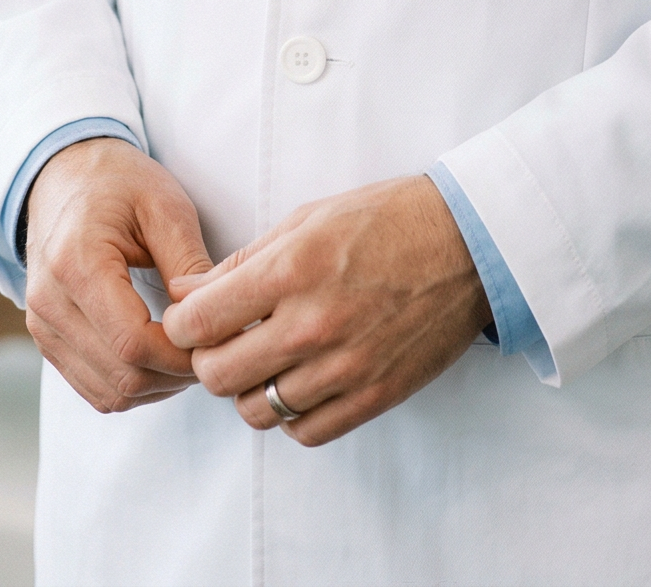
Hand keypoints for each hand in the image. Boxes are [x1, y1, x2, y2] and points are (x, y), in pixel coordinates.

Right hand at [23, 137, 214, 412]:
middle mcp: (49, 303)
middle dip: (176, 375)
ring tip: (190, 354)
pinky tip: (161, 359)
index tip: (216, 338)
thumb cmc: (117, 182)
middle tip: (212, 349)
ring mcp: (42, 326)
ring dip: (158, 387)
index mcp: (76, 263)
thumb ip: (189, 264)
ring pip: (110, 394)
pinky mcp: (47, 340)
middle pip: (123, 376)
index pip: (133, 343)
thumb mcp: (164, 205)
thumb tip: (211, 319)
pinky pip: (95, 389)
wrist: (63, 174)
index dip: (181, 356)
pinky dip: (133, 387)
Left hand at [161, 175, 490, 446]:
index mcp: (291, 270)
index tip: (190, 320)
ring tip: (265, 361)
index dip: (182, 325)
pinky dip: (292, 415)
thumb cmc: (387, 219)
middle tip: (223, 342)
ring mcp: (344, 368)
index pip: (198, 324)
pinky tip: (300, 382)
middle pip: (218, 377)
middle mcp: (312, 325)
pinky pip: (305, 432)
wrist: (468, 244)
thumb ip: (243, 261)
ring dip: (249, 390)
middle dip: (208, 360)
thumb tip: (186, 294)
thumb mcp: (308, 218)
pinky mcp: (374, 397)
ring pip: (257, 411)